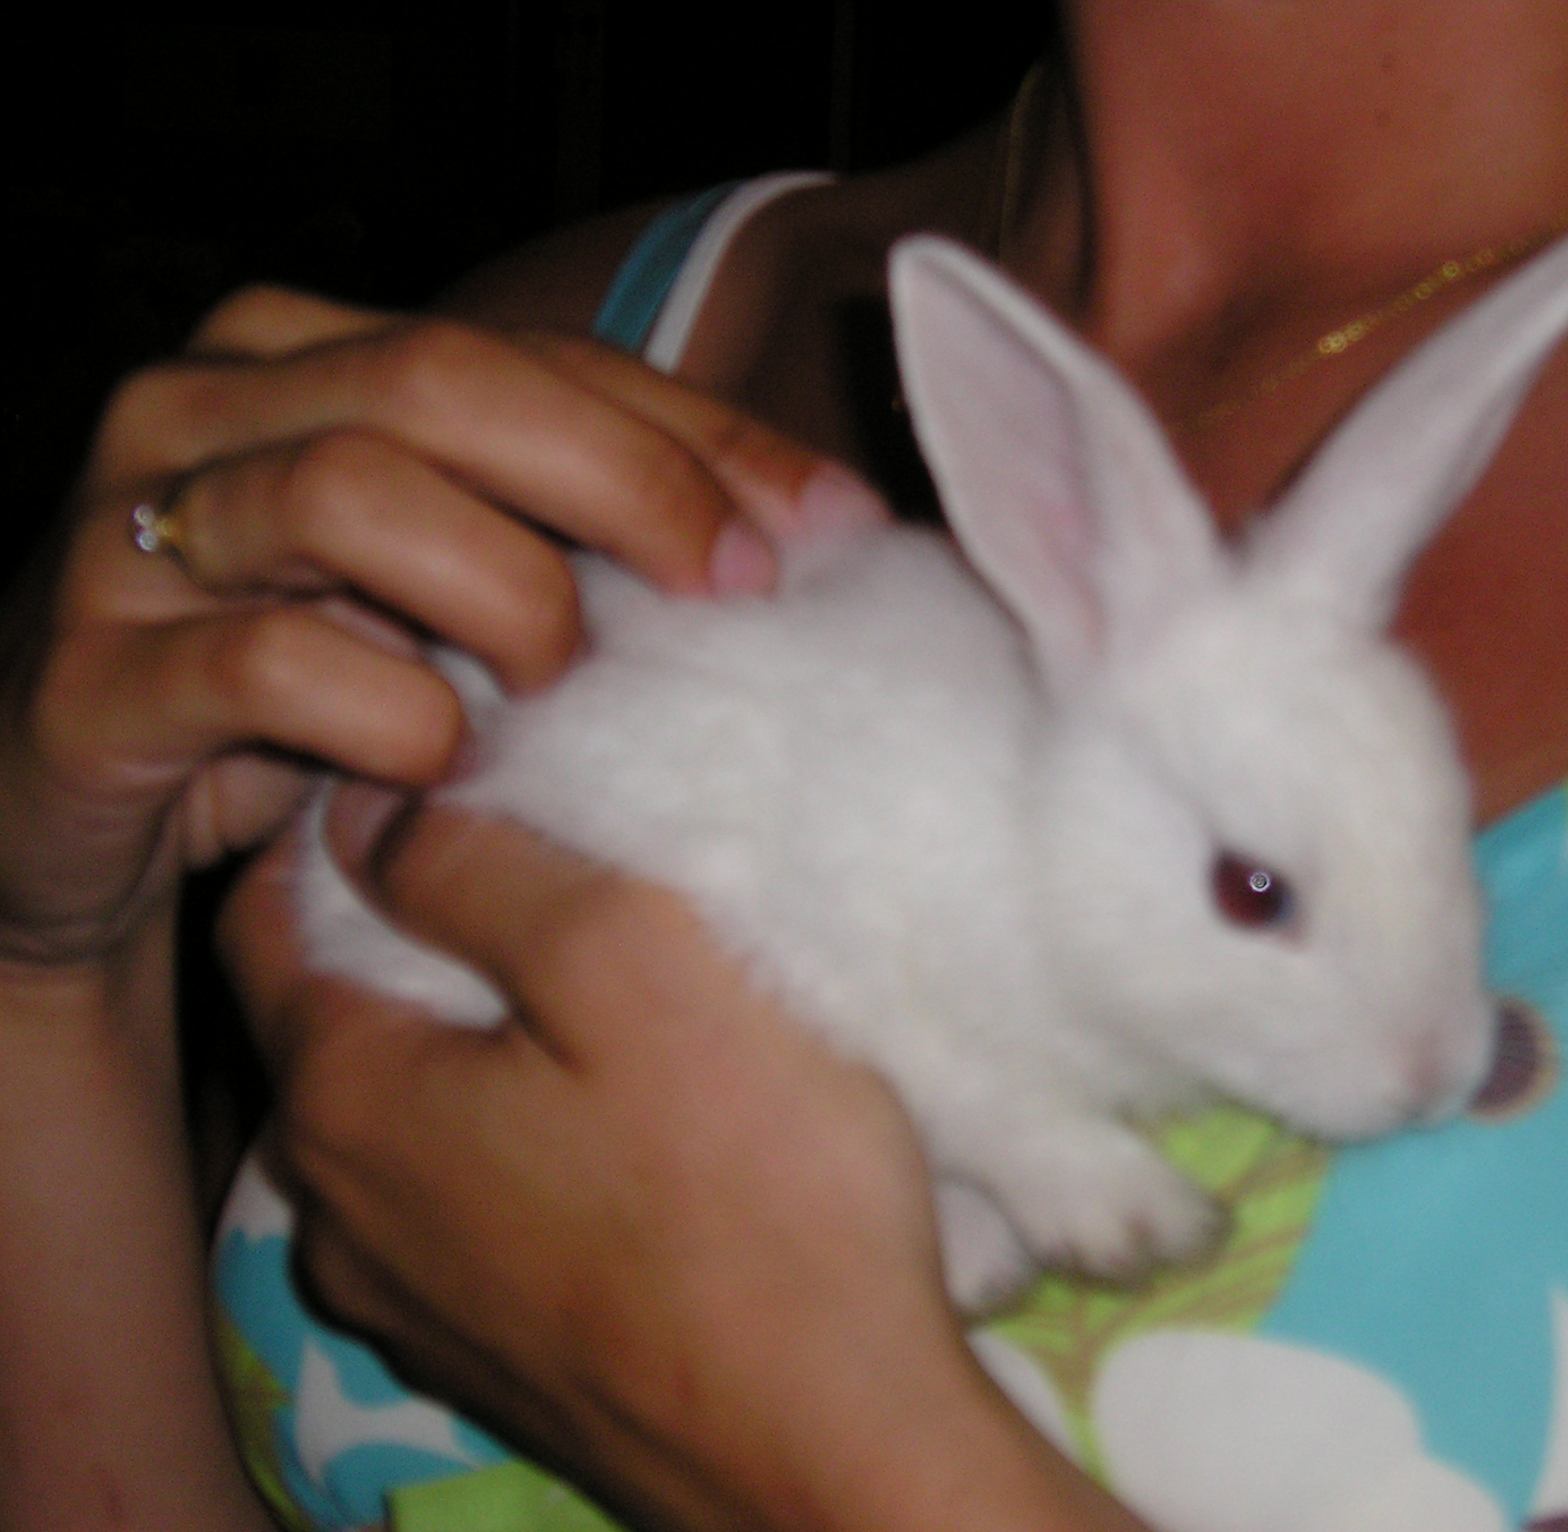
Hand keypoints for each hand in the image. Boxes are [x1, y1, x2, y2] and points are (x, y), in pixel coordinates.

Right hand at [0, 287, 863, 970]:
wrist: (78, 825)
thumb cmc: (309, 696)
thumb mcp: (452, 592)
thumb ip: (581, 534)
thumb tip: (816, 532)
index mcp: (308, 354)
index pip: (541, 355)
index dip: (699, 433)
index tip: (830, 527)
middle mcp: (205, 406)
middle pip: (445, 381)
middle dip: (623, 481)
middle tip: (730, 594)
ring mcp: (129, 531)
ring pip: (350, 491)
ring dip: (504, 596)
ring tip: (566, 688)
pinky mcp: (89, 675)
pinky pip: (265, 662)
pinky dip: (389, 716)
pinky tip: (445, 762)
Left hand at [225, 793, 1027, 1531]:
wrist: (834, 1448)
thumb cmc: (754, 1187)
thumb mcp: (634, 962)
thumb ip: (483, 867)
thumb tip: (380, 814)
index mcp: (349, 1100)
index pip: (267, 914)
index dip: (350, 822)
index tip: (467, 777)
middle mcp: (341, 1215)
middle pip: (339, 1020)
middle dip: (421, 935)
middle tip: (556, 874)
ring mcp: (415, 1307)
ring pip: (410, 1122)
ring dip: (477, 1050)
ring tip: (601, 1007)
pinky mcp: (497, 1361)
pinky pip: (470, 1209)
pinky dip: (515, 1146)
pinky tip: (623, 1139)